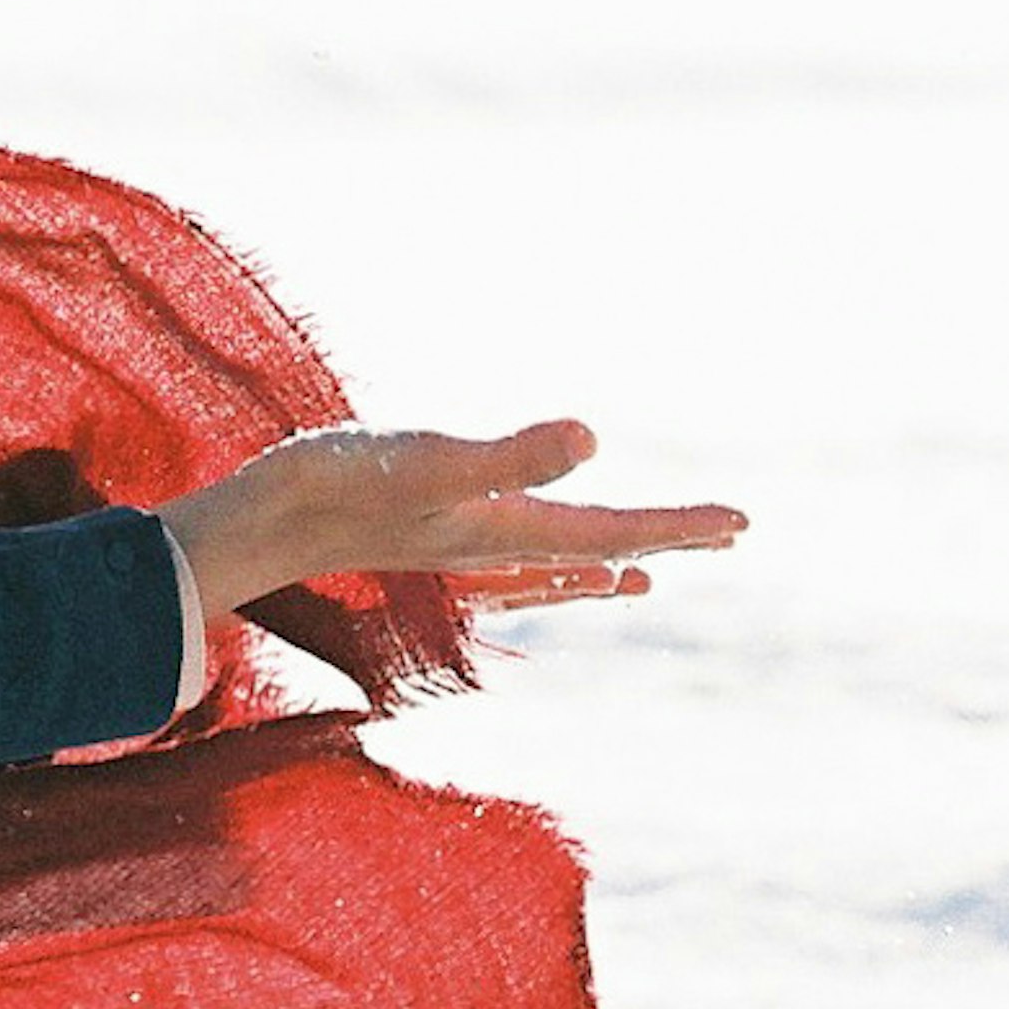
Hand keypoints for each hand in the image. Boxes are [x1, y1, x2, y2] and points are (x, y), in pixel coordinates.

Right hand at [157, 419, 742, 617]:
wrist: (265, 522)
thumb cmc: (344, 484)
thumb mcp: (433, 459)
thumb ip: (513, 454)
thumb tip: (593, 438)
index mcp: (510, 528)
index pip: (617, 531)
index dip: (681, 524)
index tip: (743, 521)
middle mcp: (497, 547)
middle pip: (601, 548)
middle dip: (666, 537)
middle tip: (730, 532)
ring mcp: (463, 550)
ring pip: (559, 562)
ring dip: (612, 559)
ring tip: (652, 570)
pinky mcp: (429, 541)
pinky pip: (512, 565)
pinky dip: (549, 567)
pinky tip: (549, 568)